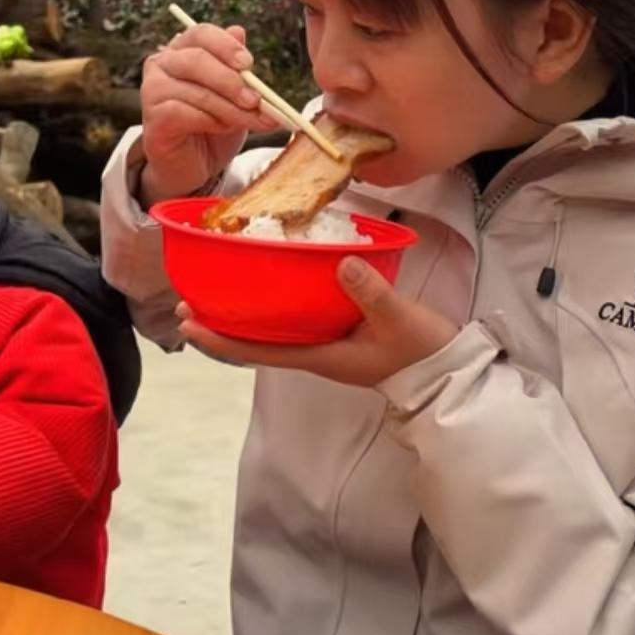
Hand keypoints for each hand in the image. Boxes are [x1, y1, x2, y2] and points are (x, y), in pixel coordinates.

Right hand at [138, 22, 279, 206]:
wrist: (194, 167)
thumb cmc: (213, 126)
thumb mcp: (234, 95)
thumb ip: (235, 67)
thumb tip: (238, 31)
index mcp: (182, 50)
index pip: (201, 33)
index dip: (225, 46)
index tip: (248, 63)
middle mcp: (161, 65)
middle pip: (197, 60)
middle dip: (232, 81)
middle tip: (256, 100)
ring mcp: (152, 91)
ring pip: (198, 92)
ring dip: (231, 108)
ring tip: (252, 120)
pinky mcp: (153, 118)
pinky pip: (185, 113)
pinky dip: (211, 121)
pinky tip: (223, 128)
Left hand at [178, 257, 457, 386]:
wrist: (446, 372)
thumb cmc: (423, 352)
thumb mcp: (400, 320)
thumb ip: (372, 293)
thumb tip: (340, 262)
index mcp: (320, 356)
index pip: (258, 352)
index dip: (220, 341)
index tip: (189, 325)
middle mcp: (315, 353)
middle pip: (255, 344)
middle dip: (219, 326)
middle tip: (187, 302)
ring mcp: (326, 345)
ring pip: (272, 333)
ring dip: (242, 316)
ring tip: (216, 292)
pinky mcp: (339, 334)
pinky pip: (295, 322)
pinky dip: (273, 307)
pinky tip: (269, 287)